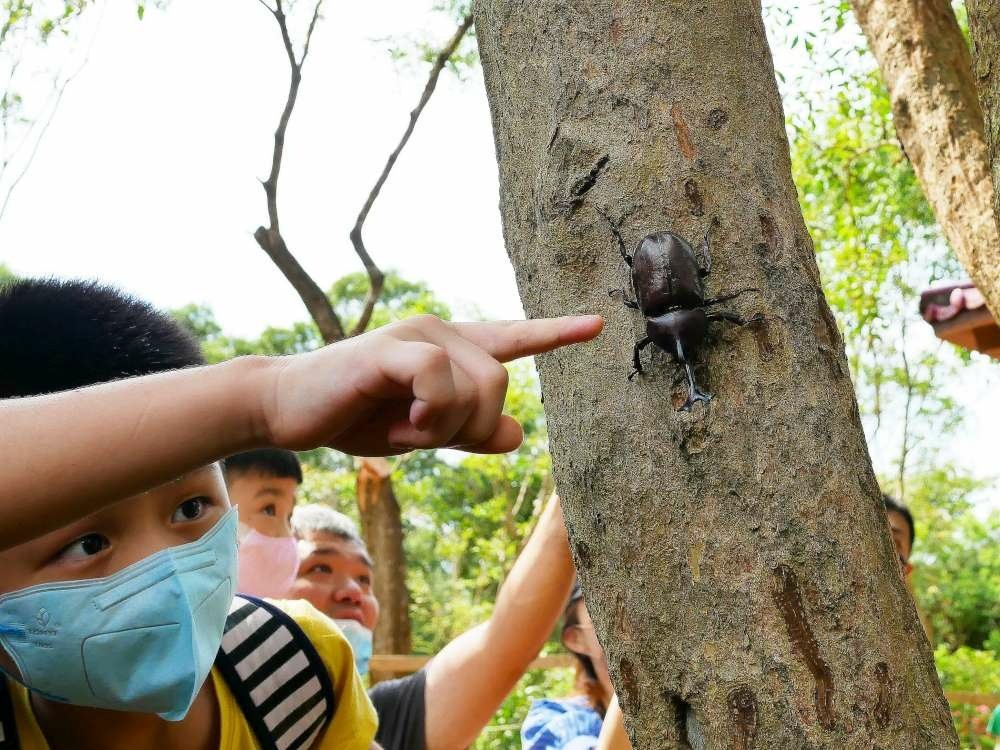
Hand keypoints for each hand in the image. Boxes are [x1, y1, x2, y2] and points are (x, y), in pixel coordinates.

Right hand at [256, 314, 602, 455]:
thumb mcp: (421, 432)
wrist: (288, 409)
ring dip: (446, 427)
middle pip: (500, 384)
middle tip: (424, 436)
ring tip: (405, 428)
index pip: (511, 339)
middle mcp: (440, 332)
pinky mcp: (393, 348)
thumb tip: (517, 435)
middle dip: (472, 427)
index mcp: (449, 351)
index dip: (553, 333)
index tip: (595, 324)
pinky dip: (430, 415)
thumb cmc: (355, 416)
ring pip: (478, 386)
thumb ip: (468, 431)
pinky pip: (441, 382)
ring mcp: (417, 335)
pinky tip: (403, 423)